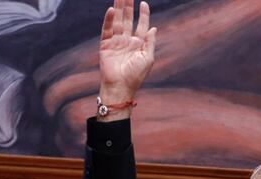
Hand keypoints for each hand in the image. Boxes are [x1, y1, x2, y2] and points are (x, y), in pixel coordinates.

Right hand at [98, 0, 155, 117]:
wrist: (120, 87)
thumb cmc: (136, 76)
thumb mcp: (148, 58)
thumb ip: (150, 42)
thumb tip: (154, 28)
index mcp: (138, 44)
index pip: (141, 25)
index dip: (143, 15)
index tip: (143, 4)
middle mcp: (127, 41)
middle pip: (127, 20)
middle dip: (128, 7)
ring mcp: (116, 43)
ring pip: (117, 22)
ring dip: (117, 9)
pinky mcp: (105, 46)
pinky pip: (107, 30)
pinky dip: (108, 20)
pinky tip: (110, 10)